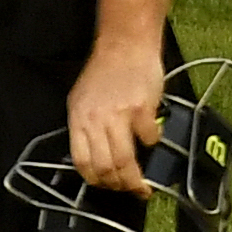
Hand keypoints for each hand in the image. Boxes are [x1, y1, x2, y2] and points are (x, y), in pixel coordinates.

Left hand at [66, 34, 166, 195]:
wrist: (126, 42)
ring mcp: (118, 115)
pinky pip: (148, 138)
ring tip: (143, 182)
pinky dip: (152, 143)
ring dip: (135, 178)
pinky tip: (153, 137)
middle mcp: (95, 120)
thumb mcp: (83, 99)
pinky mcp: (141, 109)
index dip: (95, 180)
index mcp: (78, 118)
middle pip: (104, 167)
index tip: (107, 186)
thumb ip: (86, 127)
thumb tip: (96, 156)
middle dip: (118, 185)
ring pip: (124, 161)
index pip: (81, 162)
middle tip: (129, 188)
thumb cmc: (106, 69)